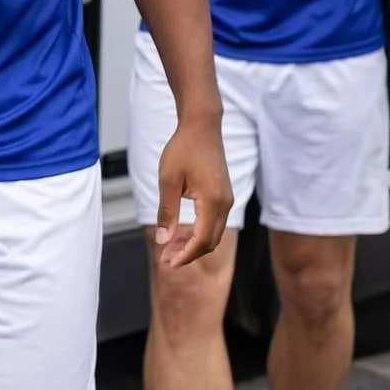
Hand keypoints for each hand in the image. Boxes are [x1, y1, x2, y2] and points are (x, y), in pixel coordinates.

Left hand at [155, 115, 231, 267]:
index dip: (185, 256)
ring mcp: (226, 199)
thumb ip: (167, 213)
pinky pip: (213, 222)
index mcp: (213, 202)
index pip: (201, 241)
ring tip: (170, 248)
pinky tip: (182, 233)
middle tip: (166, 259)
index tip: (167, 263)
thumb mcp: (168, 181)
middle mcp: (224, 203)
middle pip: (209, 242)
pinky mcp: (223, 194)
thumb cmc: (183, 148)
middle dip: (188, 254)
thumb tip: (163, 240)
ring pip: (212, 233)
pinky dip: (199, 232)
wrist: (201, 126)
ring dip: (193, 244)